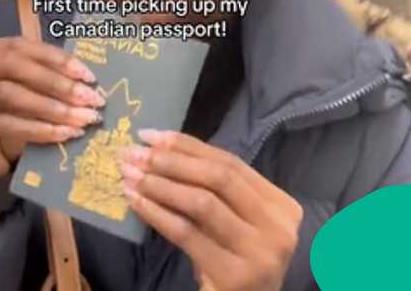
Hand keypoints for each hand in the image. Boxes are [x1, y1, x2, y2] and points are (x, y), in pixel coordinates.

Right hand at [0, 37, 104, 178]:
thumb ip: (38, 78)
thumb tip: (84, 80)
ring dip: (52, 107)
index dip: (56, 58)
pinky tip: (63, 134)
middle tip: (91, 98)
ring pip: (9, 94)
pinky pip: (4, 123)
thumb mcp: (17, 91)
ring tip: (82, 118)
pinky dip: (38, 128)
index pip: (19, 47)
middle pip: (13, 66)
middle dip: (57, 82)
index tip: (88, 75)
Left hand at [118, 131, 302, 290]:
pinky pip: (186, 233)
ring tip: (129, 175)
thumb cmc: (234, 262)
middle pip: (218, 177)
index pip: (230, 162)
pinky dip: (156, 213)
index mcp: (281, 205)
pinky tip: (135, 202)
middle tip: (133, 154)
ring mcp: (261, 252)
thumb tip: (155, 150)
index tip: (149, 135)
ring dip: (159, 184)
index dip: (187, 145)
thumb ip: (210, 190)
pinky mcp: (236, 275)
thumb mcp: (232, 222)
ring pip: (202, 202)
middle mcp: (278, 226)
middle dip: (171, 161)